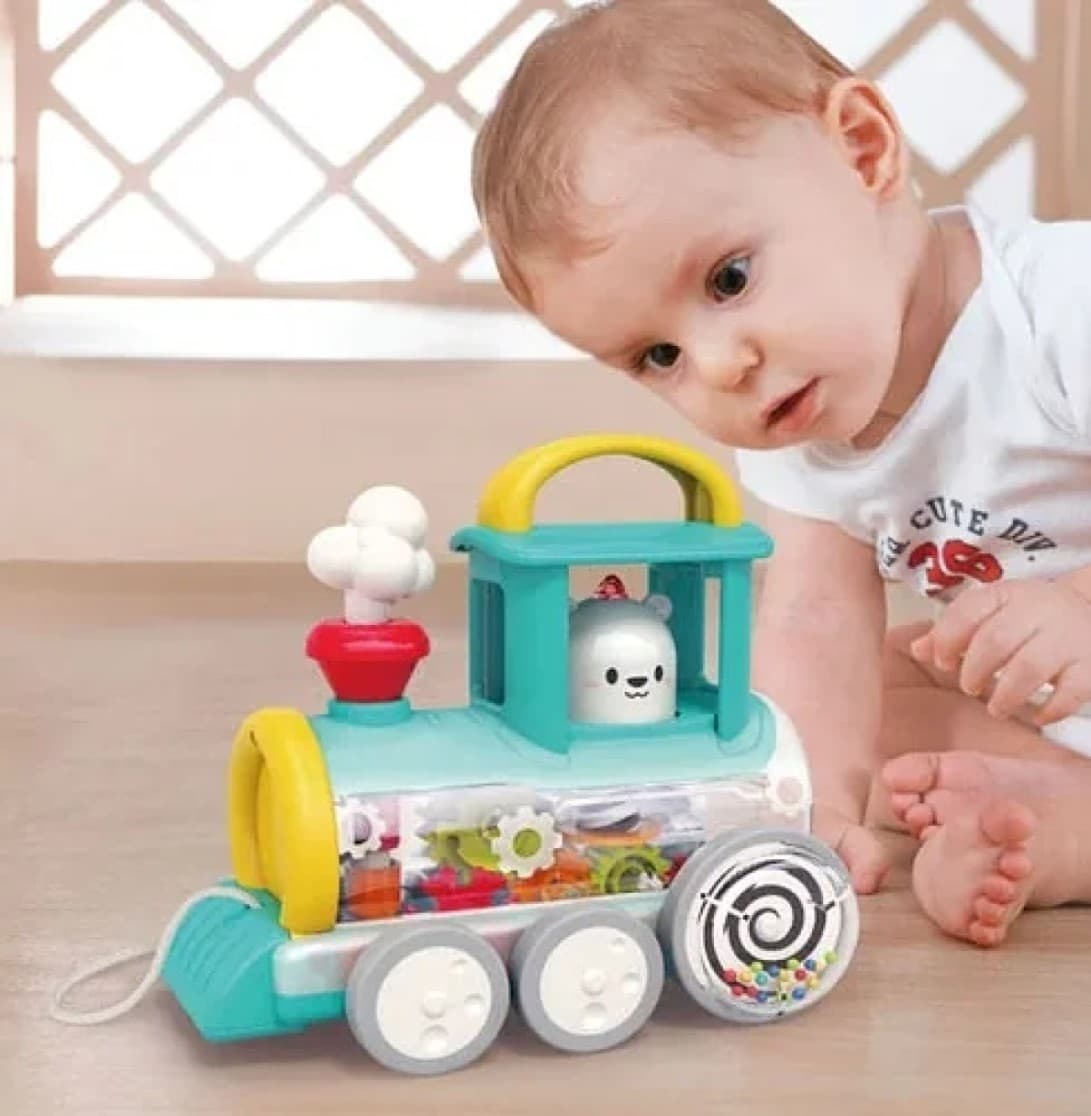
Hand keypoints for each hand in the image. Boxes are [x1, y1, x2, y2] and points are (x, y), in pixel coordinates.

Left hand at [910, 579, 1090, 723]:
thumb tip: (918, 649)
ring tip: (997, 708)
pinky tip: (1038, 716)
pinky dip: (1050, 709)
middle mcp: (1039, 610)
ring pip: (1029, 666)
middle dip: (974, 670)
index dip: (947, 639)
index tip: (943, 662)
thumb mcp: (994, 615)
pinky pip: (1070, 691)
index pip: (968, 610)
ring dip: (1006, 694)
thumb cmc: (1033, 620)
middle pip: (995, 640)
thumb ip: (955, 632)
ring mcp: (1069, 636)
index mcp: (1007, 595)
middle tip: (970, 686)